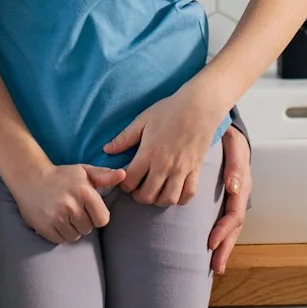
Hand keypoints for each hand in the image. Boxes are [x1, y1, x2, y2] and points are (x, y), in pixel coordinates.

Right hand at [9, 162, 123, 244]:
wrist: (29, 177)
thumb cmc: (60, 175)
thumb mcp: (83, 171)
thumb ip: (104, 175)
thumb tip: (123, 175)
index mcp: (84, 192)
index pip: (103, 219)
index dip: (97, 215)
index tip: (88, 209)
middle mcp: (71, 205)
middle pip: (88, 229)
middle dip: (83, 221)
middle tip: (72, 209)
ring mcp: (57, 217)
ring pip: (75, 236)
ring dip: (71, 228)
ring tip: (63, 214)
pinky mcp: (45, 227)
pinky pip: (61, 240)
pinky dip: (60, 233)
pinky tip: (55, 220)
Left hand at [102, 83, 223, 206]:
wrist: (199, 107)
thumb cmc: (169, 110)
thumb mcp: (143, 120)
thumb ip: (124, 138)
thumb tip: (107, 150)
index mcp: (148, 153)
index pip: (130, 181)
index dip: (123, 185)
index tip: (125, 181)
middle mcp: (164, 165)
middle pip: (147, 196)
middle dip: (138, 196)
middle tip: (138, 189)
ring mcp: (181, 170)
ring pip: (168, 199)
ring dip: (158, 200)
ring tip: (155, 192)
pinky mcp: (196, 170)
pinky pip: (189, 194)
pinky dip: (181, 198)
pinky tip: (174, 191)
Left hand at [206, 125, 251, 274]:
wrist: (226, 129)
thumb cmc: (228, 137)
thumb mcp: (233, 145)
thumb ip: (235, 165)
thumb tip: (233, 188)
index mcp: (242, 184)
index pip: (234, 213)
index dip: (223, 230)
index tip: (211, 242)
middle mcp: (239, 194)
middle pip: (234, 227)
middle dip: (225, 247)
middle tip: (215, 265)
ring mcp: (234, 197)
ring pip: (231, 227)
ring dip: (224, 247)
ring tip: (215, 267)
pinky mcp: (226, 198)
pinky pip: (224, 220)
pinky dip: (221, 236)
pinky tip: (212, 249)